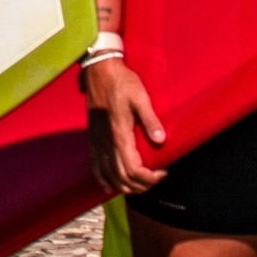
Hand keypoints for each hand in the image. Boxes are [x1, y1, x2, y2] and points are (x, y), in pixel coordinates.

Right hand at [83, 56, 167, 193]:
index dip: (150, 178)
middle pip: (122, 178)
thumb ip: (150, 120)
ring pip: (109, 176)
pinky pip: (95, 166)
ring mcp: (97, 141)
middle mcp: (106, 142)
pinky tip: (110, 185)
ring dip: (126, 186)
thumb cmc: (122, 82)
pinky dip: (103, 180)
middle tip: (156, 178)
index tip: (163, 171)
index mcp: (119, 134)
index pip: (133, 170)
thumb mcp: (140, 97)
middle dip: (142, 185)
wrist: (99, 70)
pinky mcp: (92, 138)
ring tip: (141, 182)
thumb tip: (161, 141)